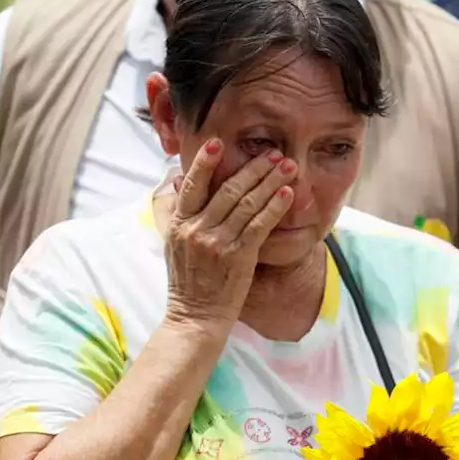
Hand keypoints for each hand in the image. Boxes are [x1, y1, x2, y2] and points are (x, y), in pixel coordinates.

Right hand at [163, 140, 297, 333]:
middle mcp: (196, 229)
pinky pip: (259, 225)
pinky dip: (274, 206)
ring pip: (247, 203)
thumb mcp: (171, 244)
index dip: (205, 162)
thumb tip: (176, 182)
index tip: (217, 142)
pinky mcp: (238, 257)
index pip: (192, 185)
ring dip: (270, 181)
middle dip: (253, 167)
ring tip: (287, 165)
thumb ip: (174, 213)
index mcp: (179, 224)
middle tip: (273, 151)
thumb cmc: (187, 281)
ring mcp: (217, 242)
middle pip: (228, 189)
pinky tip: (287, 193)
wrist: (195, 317)